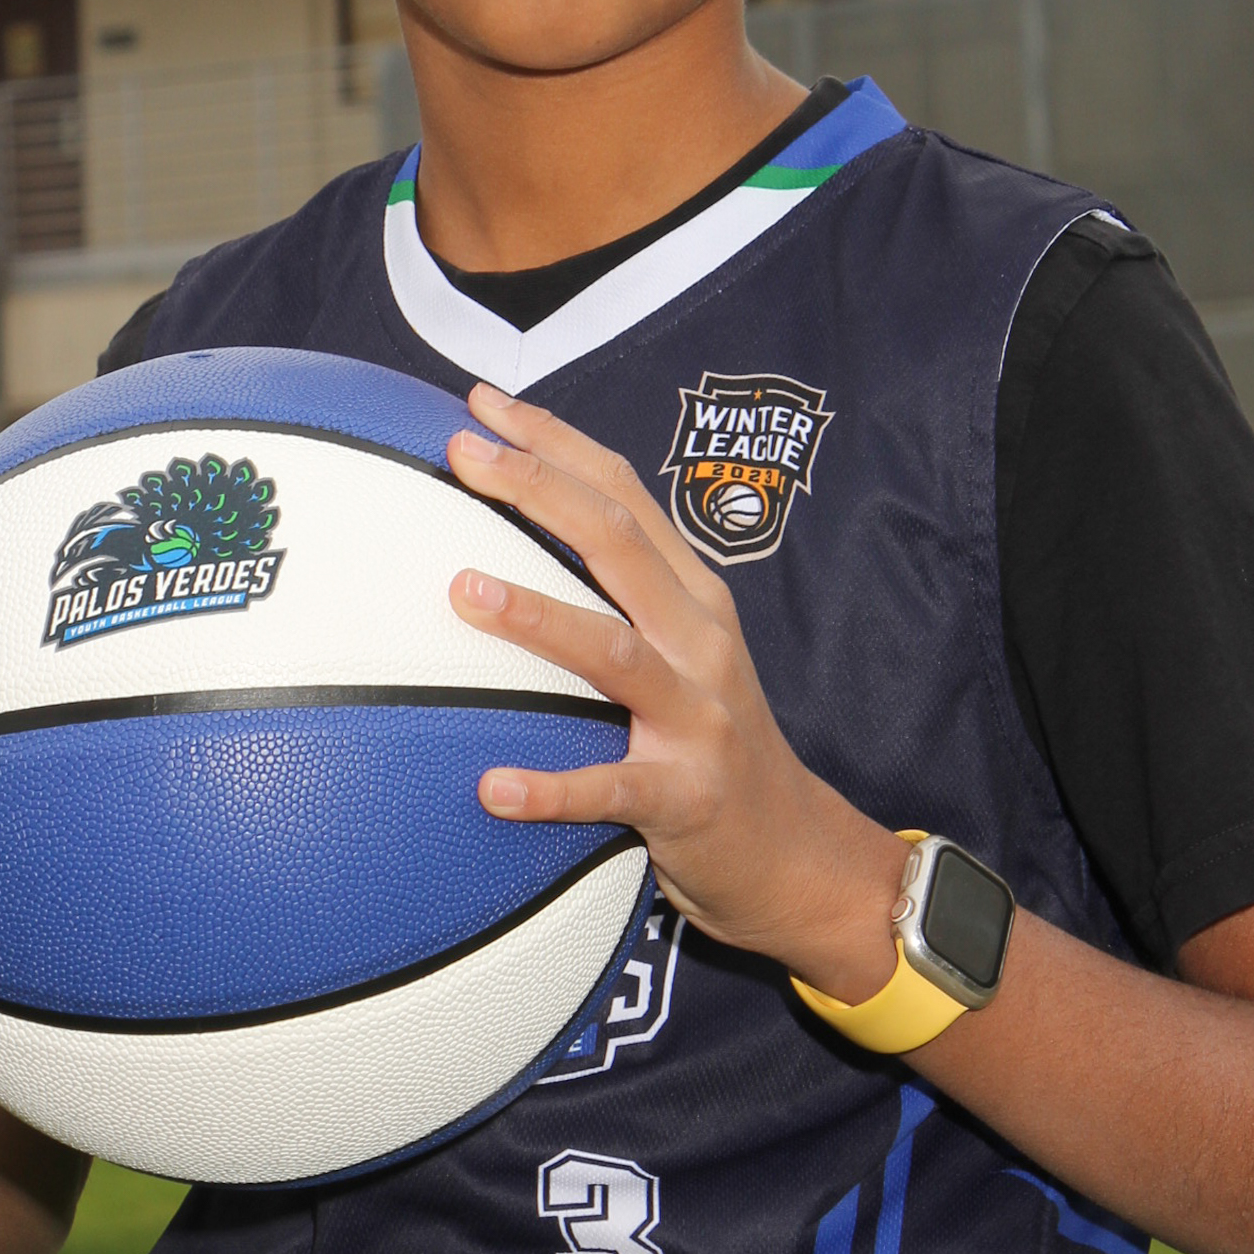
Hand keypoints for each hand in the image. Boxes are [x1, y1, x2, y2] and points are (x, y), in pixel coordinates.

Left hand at [447, 383, 903, 1001]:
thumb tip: (496, 551)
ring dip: (537, 616)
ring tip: (462, 591)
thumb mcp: (678, 654)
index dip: (554, 441)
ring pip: (614, 651)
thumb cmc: (707, 740)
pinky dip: (551, 788)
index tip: (479, 404)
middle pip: (617, 542)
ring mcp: (698, 715)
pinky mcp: (686, 796)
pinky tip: (490, 789)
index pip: (621, 495)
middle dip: (538, 487)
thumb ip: (614, 601)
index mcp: (691, 595)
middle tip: (460, 454)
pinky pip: (611, 788)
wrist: (793, 849)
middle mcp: (699, 639)